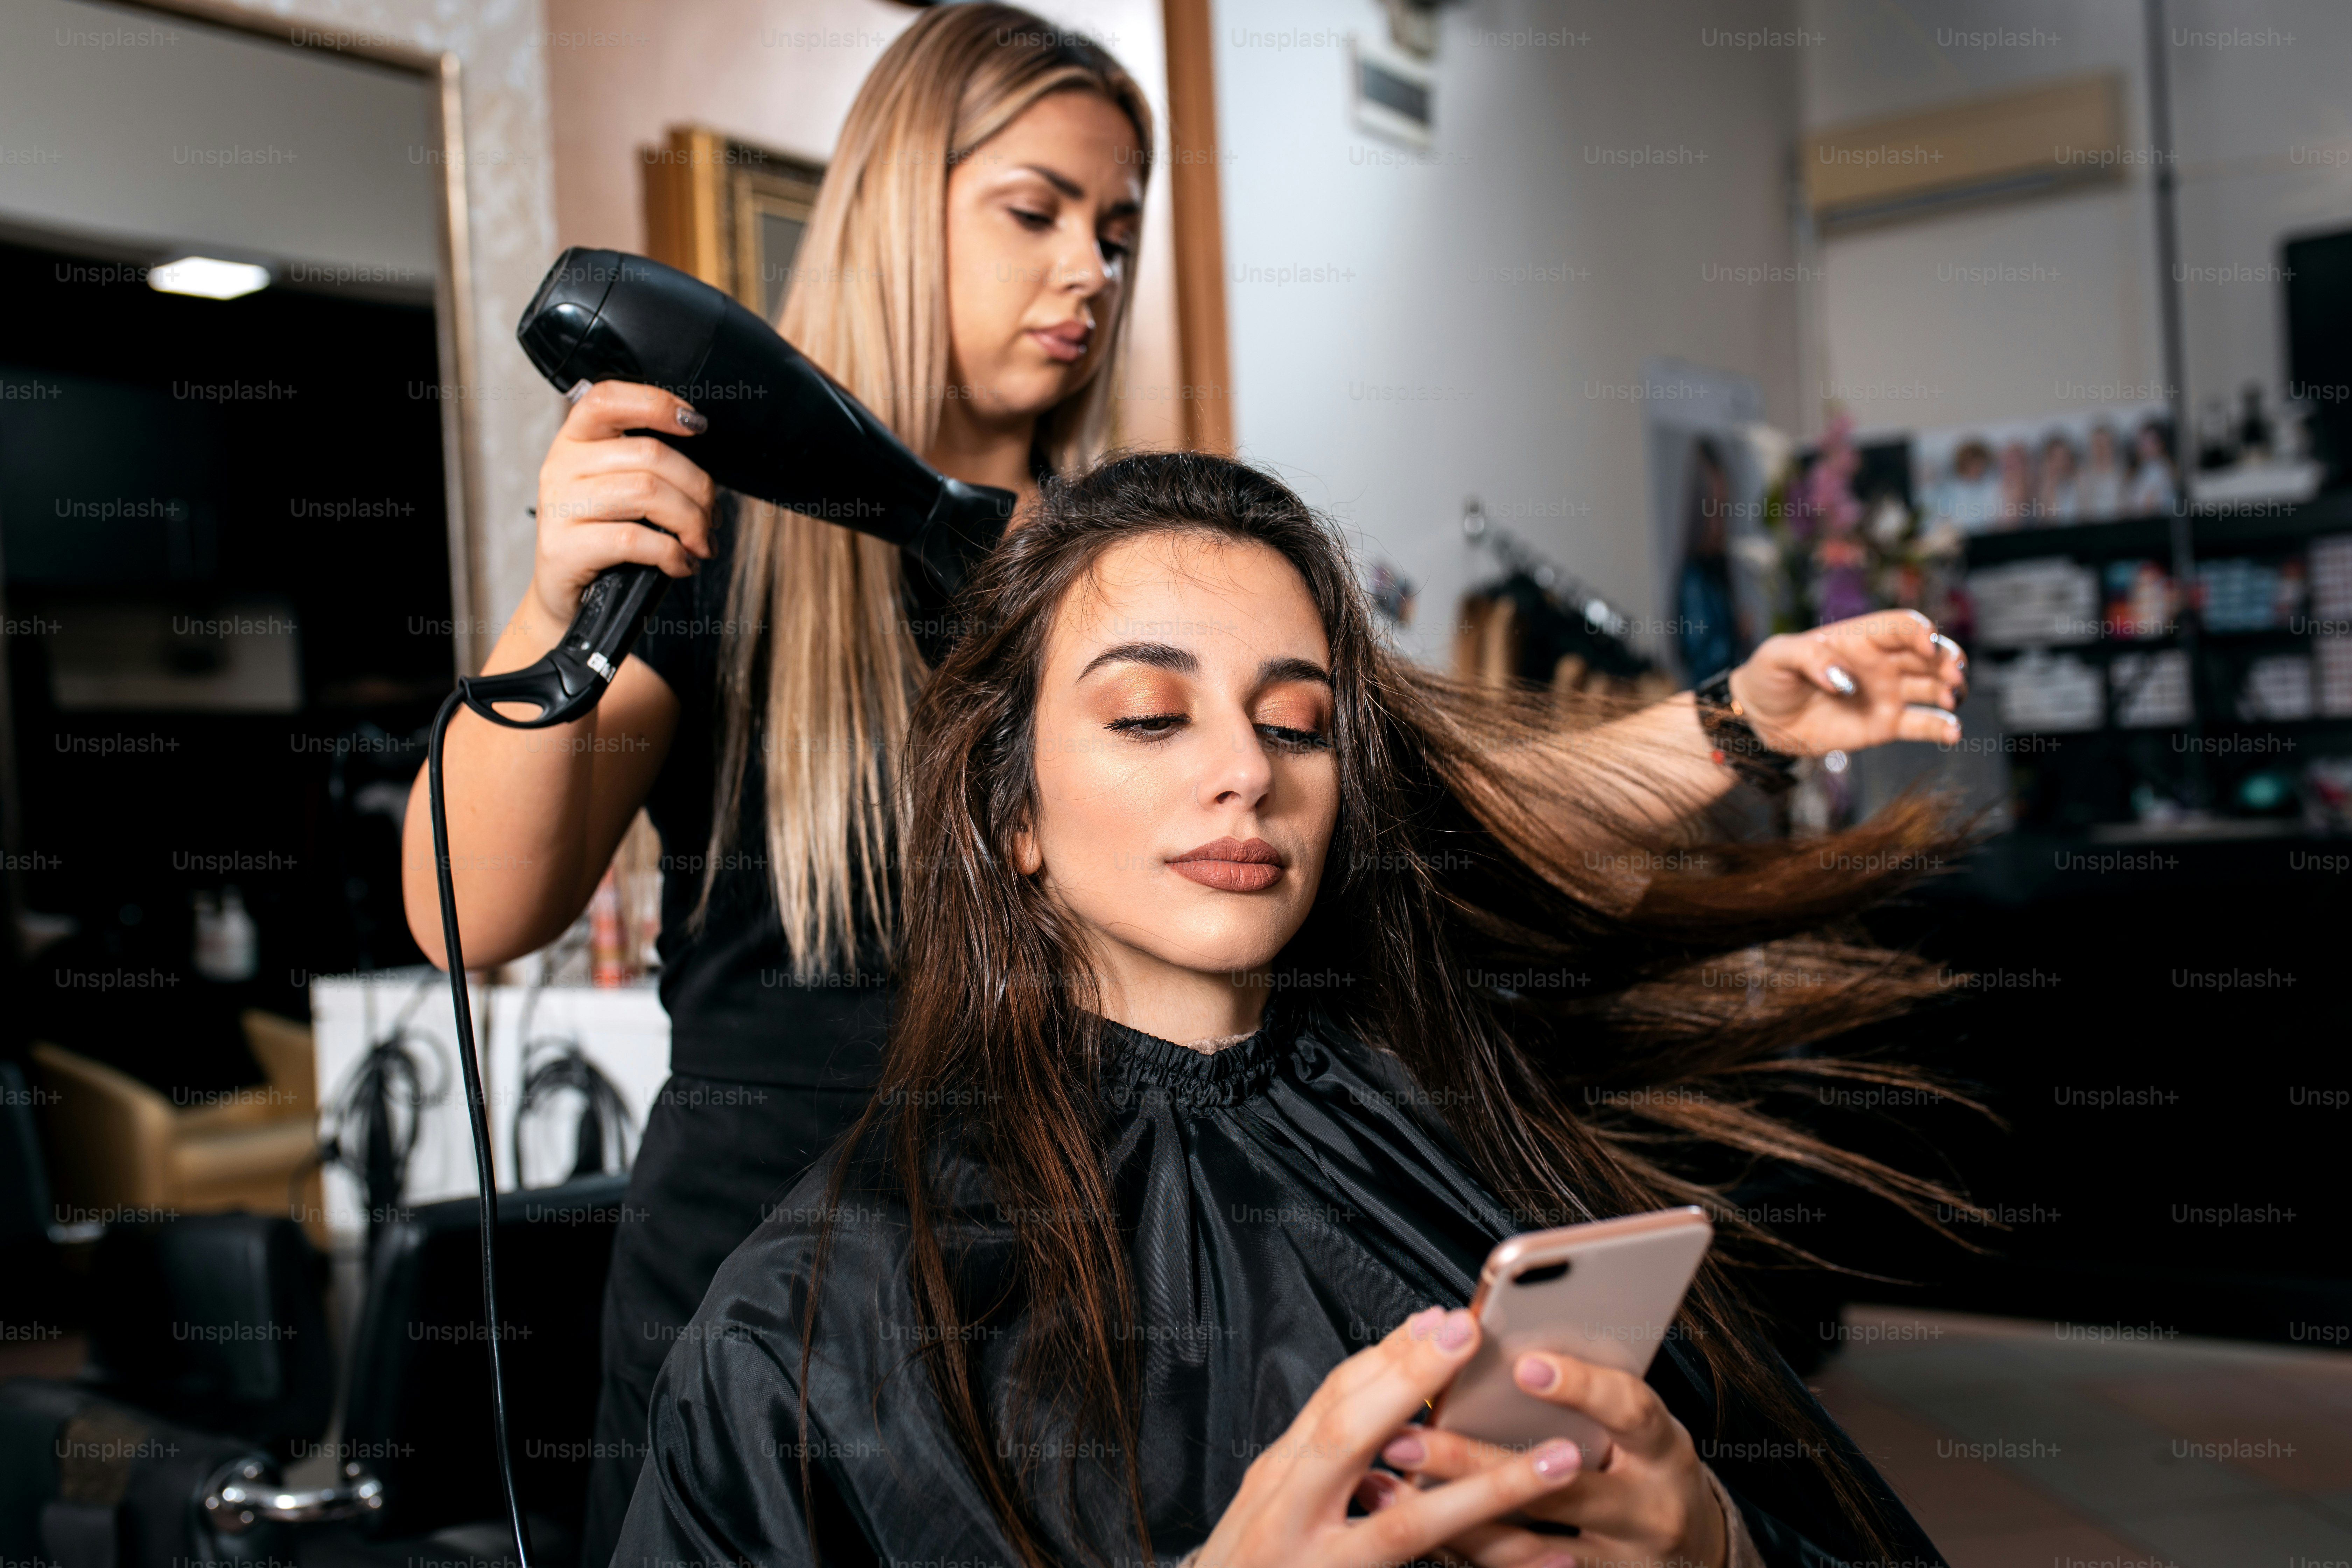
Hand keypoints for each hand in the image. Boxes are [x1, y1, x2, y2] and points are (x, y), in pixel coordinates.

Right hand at [530, 380, 717, 632]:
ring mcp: (560, 505)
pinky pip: (634, 539)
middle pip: (649, 454)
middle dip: (697, 488)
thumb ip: (648, 467)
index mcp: (576, 440)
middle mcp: (562, 465)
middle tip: (711, 518)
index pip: (608, 398)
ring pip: (647, 492)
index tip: (696, 424)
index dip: (657, 403)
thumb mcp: (619, 489)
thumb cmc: (602, 537)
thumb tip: (707, 480)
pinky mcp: (565, 546)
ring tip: (700, 543)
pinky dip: (671, 554)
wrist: (566, 593)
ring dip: (690, 521)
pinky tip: (680, 564)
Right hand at [1197, 1308, 1581, 1567]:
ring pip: (1408, 1523)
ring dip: (1489, 1489)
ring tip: (1560, 1460)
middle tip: (1469, 1334)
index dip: (1387, 1357)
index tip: (1439, 1317)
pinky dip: (1492, 1564)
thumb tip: (1390, 1381)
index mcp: (1279, 1479)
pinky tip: (1551, 1561)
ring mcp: (1322, 1564)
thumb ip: (1323, 1452)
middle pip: (1347, 1436)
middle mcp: (1290, 1515)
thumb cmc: (1254, 1566)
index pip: (1333, 1401)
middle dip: (1408, 1382)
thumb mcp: (1276, 1502)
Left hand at [1377, 1350, 1728, 1567]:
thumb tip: (1497, 1339)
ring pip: (1527, 1545)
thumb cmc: (1646, 1460)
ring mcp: (1620, 1560)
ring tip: (1385, 1486)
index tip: (1526, 1363)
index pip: (1629, 1410)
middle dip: (1475, 1462)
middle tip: (1408, 1437)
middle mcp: (1648, 1509)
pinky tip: (1415, 1525)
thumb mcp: (1635, 1420)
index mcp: (1660, 1448)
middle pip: (1561, 1489)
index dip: (1581, 1386)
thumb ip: (1587, 1387)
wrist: (1691, 1546)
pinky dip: (1462, 1550)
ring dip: (1451, 1515)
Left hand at [1726, 609, 1965, 756]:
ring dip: (1949, 690)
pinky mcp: (1884, 725)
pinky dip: (1941, 728)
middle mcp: (1880, 664)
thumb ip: (1808, 657)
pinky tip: (1953, 733)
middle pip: (1927, 655)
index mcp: (1860, 638)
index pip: (1901, 626)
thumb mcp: (1777, 656)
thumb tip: (1841, 679)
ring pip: (1931, 687)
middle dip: (1947, 660)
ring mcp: (1886, 694)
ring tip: (1951, 697)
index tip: (1928, 646)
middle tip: (1954, 674)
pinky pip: (1920, 725)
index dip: (1920, 632)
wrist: (1761, 718)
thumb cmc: (1769, 676)